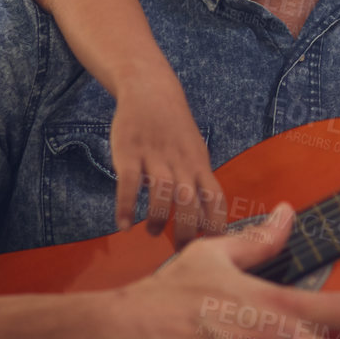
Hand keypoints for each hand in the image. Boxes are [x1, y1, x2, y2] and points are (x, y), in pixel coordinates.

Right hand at [109, 83, 227, 241]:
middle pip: (191, 201)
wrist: (150, 88)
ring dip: (159, 219)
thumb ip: (199, 181)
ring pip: (163, 192)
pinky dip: (126, 206)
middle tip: (181, 250)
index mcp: (199, 163)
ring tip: (154, 232)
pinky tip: (123, 225)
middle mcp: (180, 161)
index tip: (213, 248)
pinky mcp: (130, 151)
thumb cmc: (174, 127)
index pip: (215, 198)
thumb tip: (208, 219)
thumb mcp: (195, 151)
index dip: (217, 225)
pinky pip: (129, 183)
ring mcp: (155, 155)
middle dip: (188, 230)